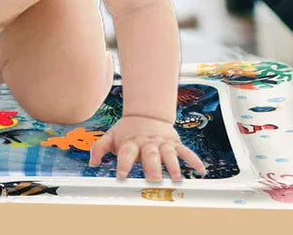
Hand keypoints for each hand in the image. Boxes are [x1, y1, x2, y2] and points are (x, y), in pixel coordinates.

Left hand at [89, 115, 206, 181]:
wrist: (146, 114)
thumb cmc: (128, 130)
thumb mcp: (112, 135)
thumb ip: (99, 148)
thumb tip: (91, 163)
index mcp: (131, 142)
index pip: (126, 153)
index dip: (123, 163)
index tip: (122, 175)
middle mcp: (147, 143)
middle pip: (150, 154)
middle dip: (152, 166)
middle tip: (153, 179)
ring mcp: (162, 143)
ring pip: (168, 154)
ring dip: (173, 165)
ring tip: (176, 177)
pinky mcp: (174, 143)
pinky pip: (185, 151)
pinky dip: (193, 160)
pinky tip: (201, 170)